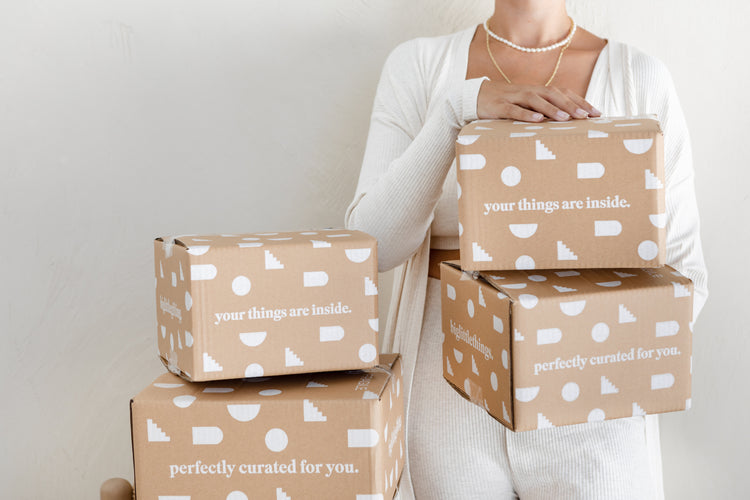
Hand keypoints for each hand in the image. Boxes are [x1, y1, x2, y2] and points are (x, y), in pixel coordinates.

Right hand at [477, 81, 600, 121]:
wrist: (474, 96)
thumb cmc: (504, 103)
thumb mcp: (525, 105)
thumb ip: (542, 109)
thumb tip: (565, 121)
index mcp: (536, 91)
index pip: (563, 93)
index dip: (579, 101)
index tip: (596, 113)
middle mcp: (528, 91)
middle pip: (553, 95)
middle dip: (571, 105)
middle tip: (586, 116)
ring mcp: (513, 98)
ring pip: (536, 101)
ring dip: (552, 109)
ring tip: (566, 119)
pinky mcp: (499, 106)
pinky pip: (514, 110)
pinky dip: (526, 115)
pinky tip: (537, 121)